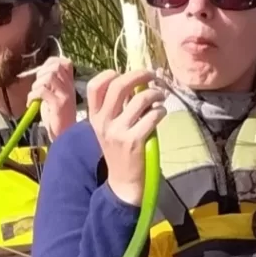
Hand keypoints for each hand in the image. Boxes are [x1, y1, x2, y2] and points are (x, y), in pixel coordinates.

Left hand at [26, 56, 77, 139]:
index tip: (41, 74)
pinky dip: (32, 96)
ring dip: (36, 85)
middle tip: (36, 87)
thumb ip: (50, 84)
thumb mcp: (54, 97)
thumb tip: (39, 74)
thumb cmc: (57, 118)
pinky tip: (31, 103)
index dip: (50, 63)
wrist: (64, 137)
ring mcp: (66, 95)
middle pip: (56, 67)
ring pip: (49, 77)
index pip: (63, 62)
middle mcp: (70, 87)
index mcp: (70, 84)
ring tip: (34, 97)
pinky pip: (42, 91)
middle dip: (41, 73)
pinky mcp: (59, 105)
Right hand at [86, 69, 165, 205]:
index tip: (126, 74)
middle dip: (139, 75)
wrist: (122, 182)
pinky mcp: (134, 141)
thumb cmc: (119, 151)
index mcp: (94, 117)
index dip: (111, 74)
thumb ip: (118, 106)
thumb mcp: (110, 128)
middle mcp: (103, 122)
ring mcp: (117, 132)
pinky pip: (152, 116)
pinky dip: (160, 111)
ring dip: (155, 94)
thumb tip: (138, 81)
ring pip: (139, 99)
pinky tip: (161, 113)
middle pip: (118, 85)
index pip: (95, 85)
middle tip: (152, 76)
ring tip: (161, 97)